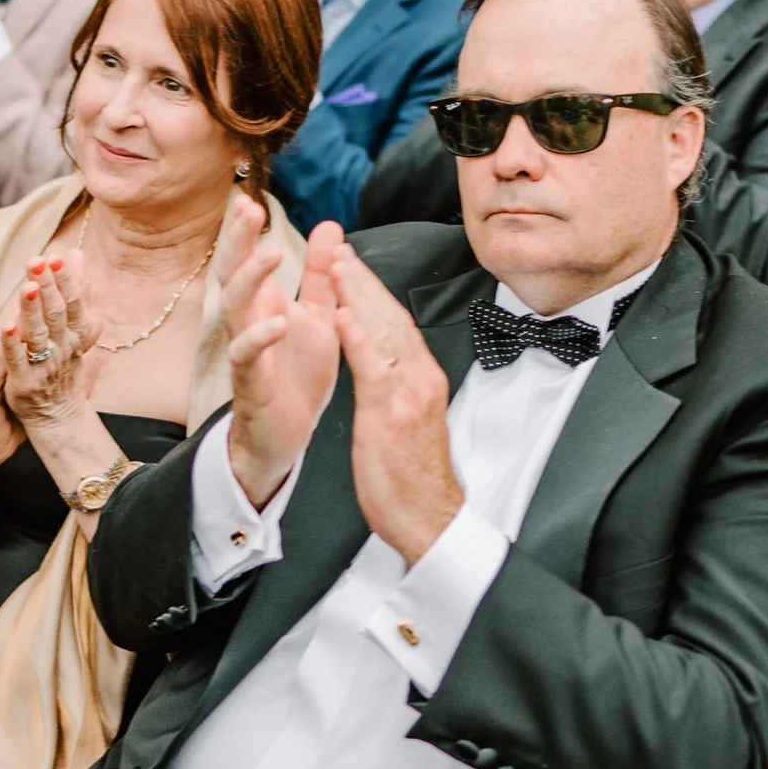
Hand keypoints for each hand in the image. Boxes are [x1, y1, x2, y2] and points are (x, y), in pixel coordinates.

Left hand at [0, 253, 94, 433]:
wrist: (57, 415)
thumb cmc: (63, 365)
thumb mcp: (76, 328)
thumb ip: (76, 292)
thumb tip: (78, 254)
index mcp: (76, 334)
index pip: (74, 303)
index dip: (67, 280)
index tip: (58, 256)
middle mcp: (63, 348)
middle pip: (56, 313)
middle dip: (48, 286)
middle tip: (39, 260)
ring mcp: (43, 366)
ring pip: (38, 334)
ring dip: (32, 310)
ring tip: (28, 286)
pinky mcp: (23, 382)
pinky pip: (16, 360)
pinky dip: (11, 342)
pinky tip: (6, 324)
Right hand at [217, 195, 340, 506]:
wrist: (287, 434)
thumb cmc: (297, 371)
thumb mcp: (317, 314)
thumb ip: (322, 273)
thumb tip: (330, 224)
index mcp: (264, 303)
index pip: (249, 258)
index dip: (247, 230)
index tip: (249, 198)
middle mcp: (248, 321)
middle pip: (233, 273)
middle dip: (238, 241)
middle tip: (247, 209)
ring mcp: (245, 350)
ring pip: (234, 309)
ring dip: (250, 280)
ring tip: (271, 253)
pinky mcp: (251, 382)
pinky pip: (247, 356)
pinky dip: (260, 338)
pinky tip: (277, 322)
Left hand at [328, 241, 459, 565]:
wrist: (429, 519)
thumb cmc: (413, 479)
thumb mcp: (407, 423)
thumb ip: (397, 389)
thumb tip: (383, 367)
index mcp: (423, 379)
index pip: (397, 324)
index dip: (374, 292)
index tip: (354, 266)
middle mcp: (420, 379)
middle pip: (391, 318)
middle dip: (365, 281)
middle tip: (340, 249)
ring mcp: (409, 395)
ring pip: (384, 333)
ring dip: (359, 295)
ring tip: (338, 265)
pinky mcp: (392, 415)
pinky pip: (374, 369)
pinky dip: (358, 339)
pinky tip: (342, 315)